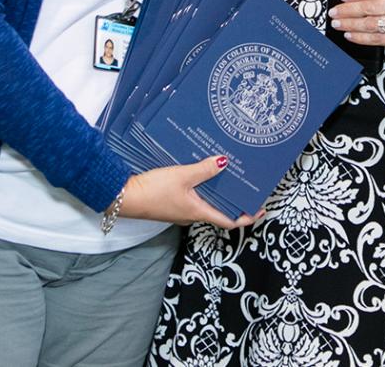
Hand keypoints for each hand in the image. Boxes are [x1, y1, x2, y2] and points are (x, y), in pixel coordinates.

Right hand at [116, 155, 260, 230]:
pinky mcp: (172, 203)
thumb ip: (204, 169)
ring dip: (218, 192)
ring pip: (206, 202)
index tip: (260, 209)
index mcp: (199, 212)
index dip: (246, 217)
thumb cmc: (153, 191)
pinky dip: (202, 187)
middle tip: (246, 186)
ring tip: (228, 175)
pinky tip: (202, 173)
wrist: (124, 196)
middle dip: (234, 200)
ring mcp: (181, 210)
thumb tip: (225, 162)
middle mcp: (192, 215)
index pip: (229, 221)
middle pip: (219, 210)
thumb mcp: (182, 176)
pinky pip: (193, 196)